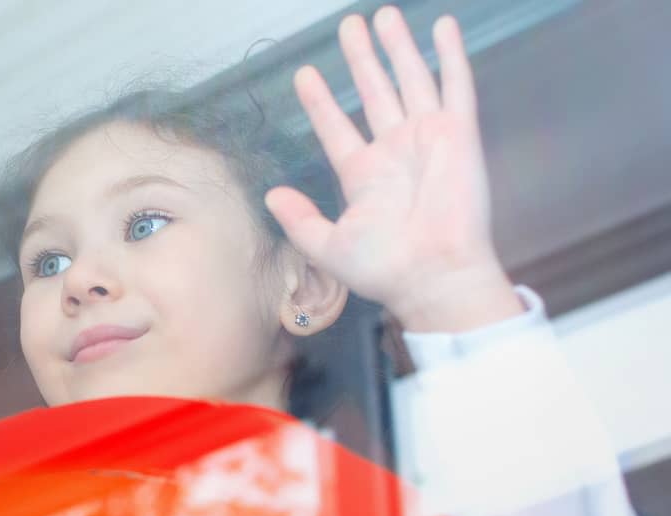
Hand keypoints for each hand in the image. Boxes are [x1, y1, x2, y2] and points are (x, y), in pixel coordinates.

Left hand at [266, 7, 523, 331]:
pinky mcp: (459, 135)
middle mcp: (394, 151)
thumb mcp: (328, 246)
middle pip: (373, 92)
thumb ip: (299, 219)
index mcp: (363, 175)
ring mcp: (427, 139)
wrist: (433, 275)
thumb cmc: (384, 268)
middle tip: (348, 25)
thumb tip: (270, 195)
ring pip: (409, 80)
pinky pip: (455, 86)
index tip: (304, 74)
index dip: (321, 102)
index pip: (335, 127)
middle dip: (361, 58)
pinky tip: (442, 26)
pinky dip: (450, 55)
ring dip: (397, 47)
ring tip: (383, 15)